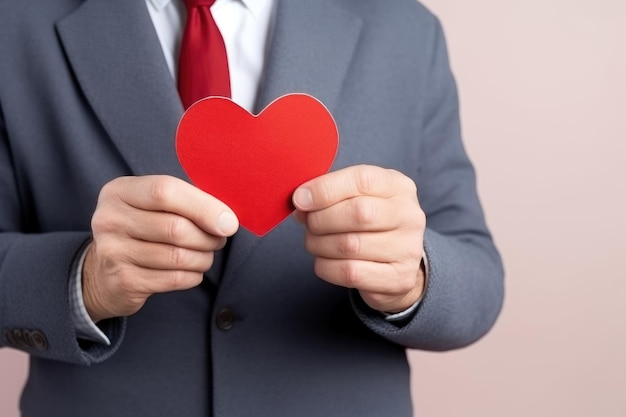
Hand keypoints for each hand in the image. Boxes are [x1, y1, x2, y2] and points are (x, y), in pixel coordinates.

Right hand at [83, 175, 238, 321]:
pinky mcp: (123, 281)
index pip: (165, 191)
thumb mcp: (151, 206)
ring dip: (203, 258)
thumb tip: (227, 220)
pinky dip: (193, 276)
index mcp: (119, 191)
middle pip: (175, 227)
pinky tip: (191, 271)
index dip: (204, 207)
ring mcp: (113, 252)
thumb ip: (186, 202)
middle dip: (208, 237)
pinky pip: (174, 279)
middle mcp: (110, 219)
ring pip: (178, 256)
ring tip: (204, 255)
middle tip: (217, 240)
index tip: (228, 222)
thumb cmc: (141, 231)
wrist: (102, 274)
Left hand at [293, 165, 425, 313]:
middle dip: (321, 219)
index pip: (362, 180)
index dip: (325, 189)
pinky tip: (325, 261)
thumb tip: (301, 200)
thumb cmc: (369, 224)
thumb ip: (330, 193)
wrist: (397, 265)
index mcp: (398, 186)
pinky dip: (326, 266)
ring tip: (315, 241)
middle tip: (309, 223)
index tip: (301, 198)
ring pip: (349, 245)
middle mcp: (409, 216)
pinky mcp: (399, 279)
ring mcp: (408, 249)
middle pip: (359, 213)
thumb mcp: (356, 197)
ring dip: (319, 244)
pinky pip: (350, 272)